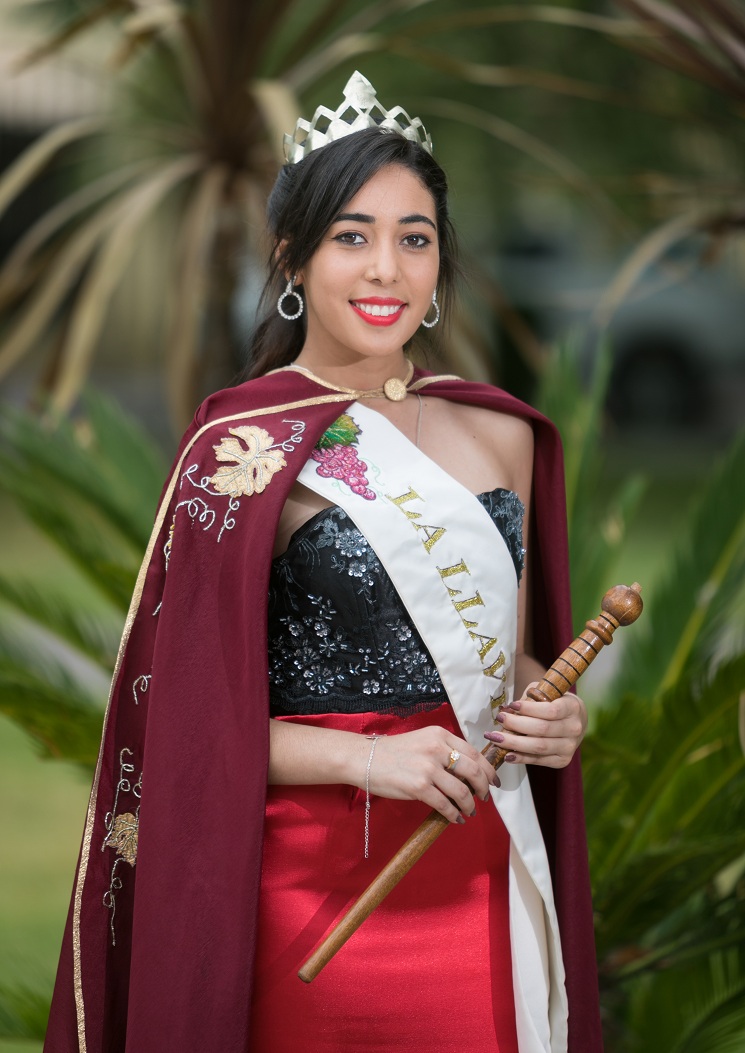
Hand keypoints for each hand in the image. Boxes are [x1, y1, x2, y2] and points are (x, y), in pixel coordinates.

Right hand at [368, 725, 497, 823]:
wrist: (365, 759)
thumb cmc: (394, 752)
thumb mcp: (423, 741)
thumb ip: (445, 750)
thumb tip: (470, 772)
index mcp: (440, 735)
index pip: (474, 752)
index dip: (488, 770)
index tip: (494, 781)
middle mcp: (436, 749)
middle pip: (474, 771)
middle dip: (484, 788)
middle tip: (484, 798)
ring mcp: (428, 768)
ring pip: (462, 791)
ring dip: (470, 805)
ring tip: (469, 812)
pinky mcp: (419, 787)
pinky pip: (445, 805)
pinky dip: (454, 815)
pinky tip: (455, 819)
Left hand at [483, 684, 587, 767]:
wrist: (575, 721)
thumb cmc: (556, 703)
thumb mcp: (548, 693)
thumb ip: (531, 698)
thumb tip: (509, 710)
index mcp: (573, 707)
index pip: (551, 710)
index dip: (529, 709)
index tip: (512, 705)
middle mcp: (574, 728)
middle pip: (542, 729)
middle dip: (516, 725)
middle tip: (500, 719)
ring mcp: (569, 747)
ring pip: (539, 747)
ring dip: (514, 743)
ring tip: (496, 738)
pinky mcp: (562, 760)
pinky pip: (538, 760)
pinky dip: (521, 758)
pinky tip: (507, 754)